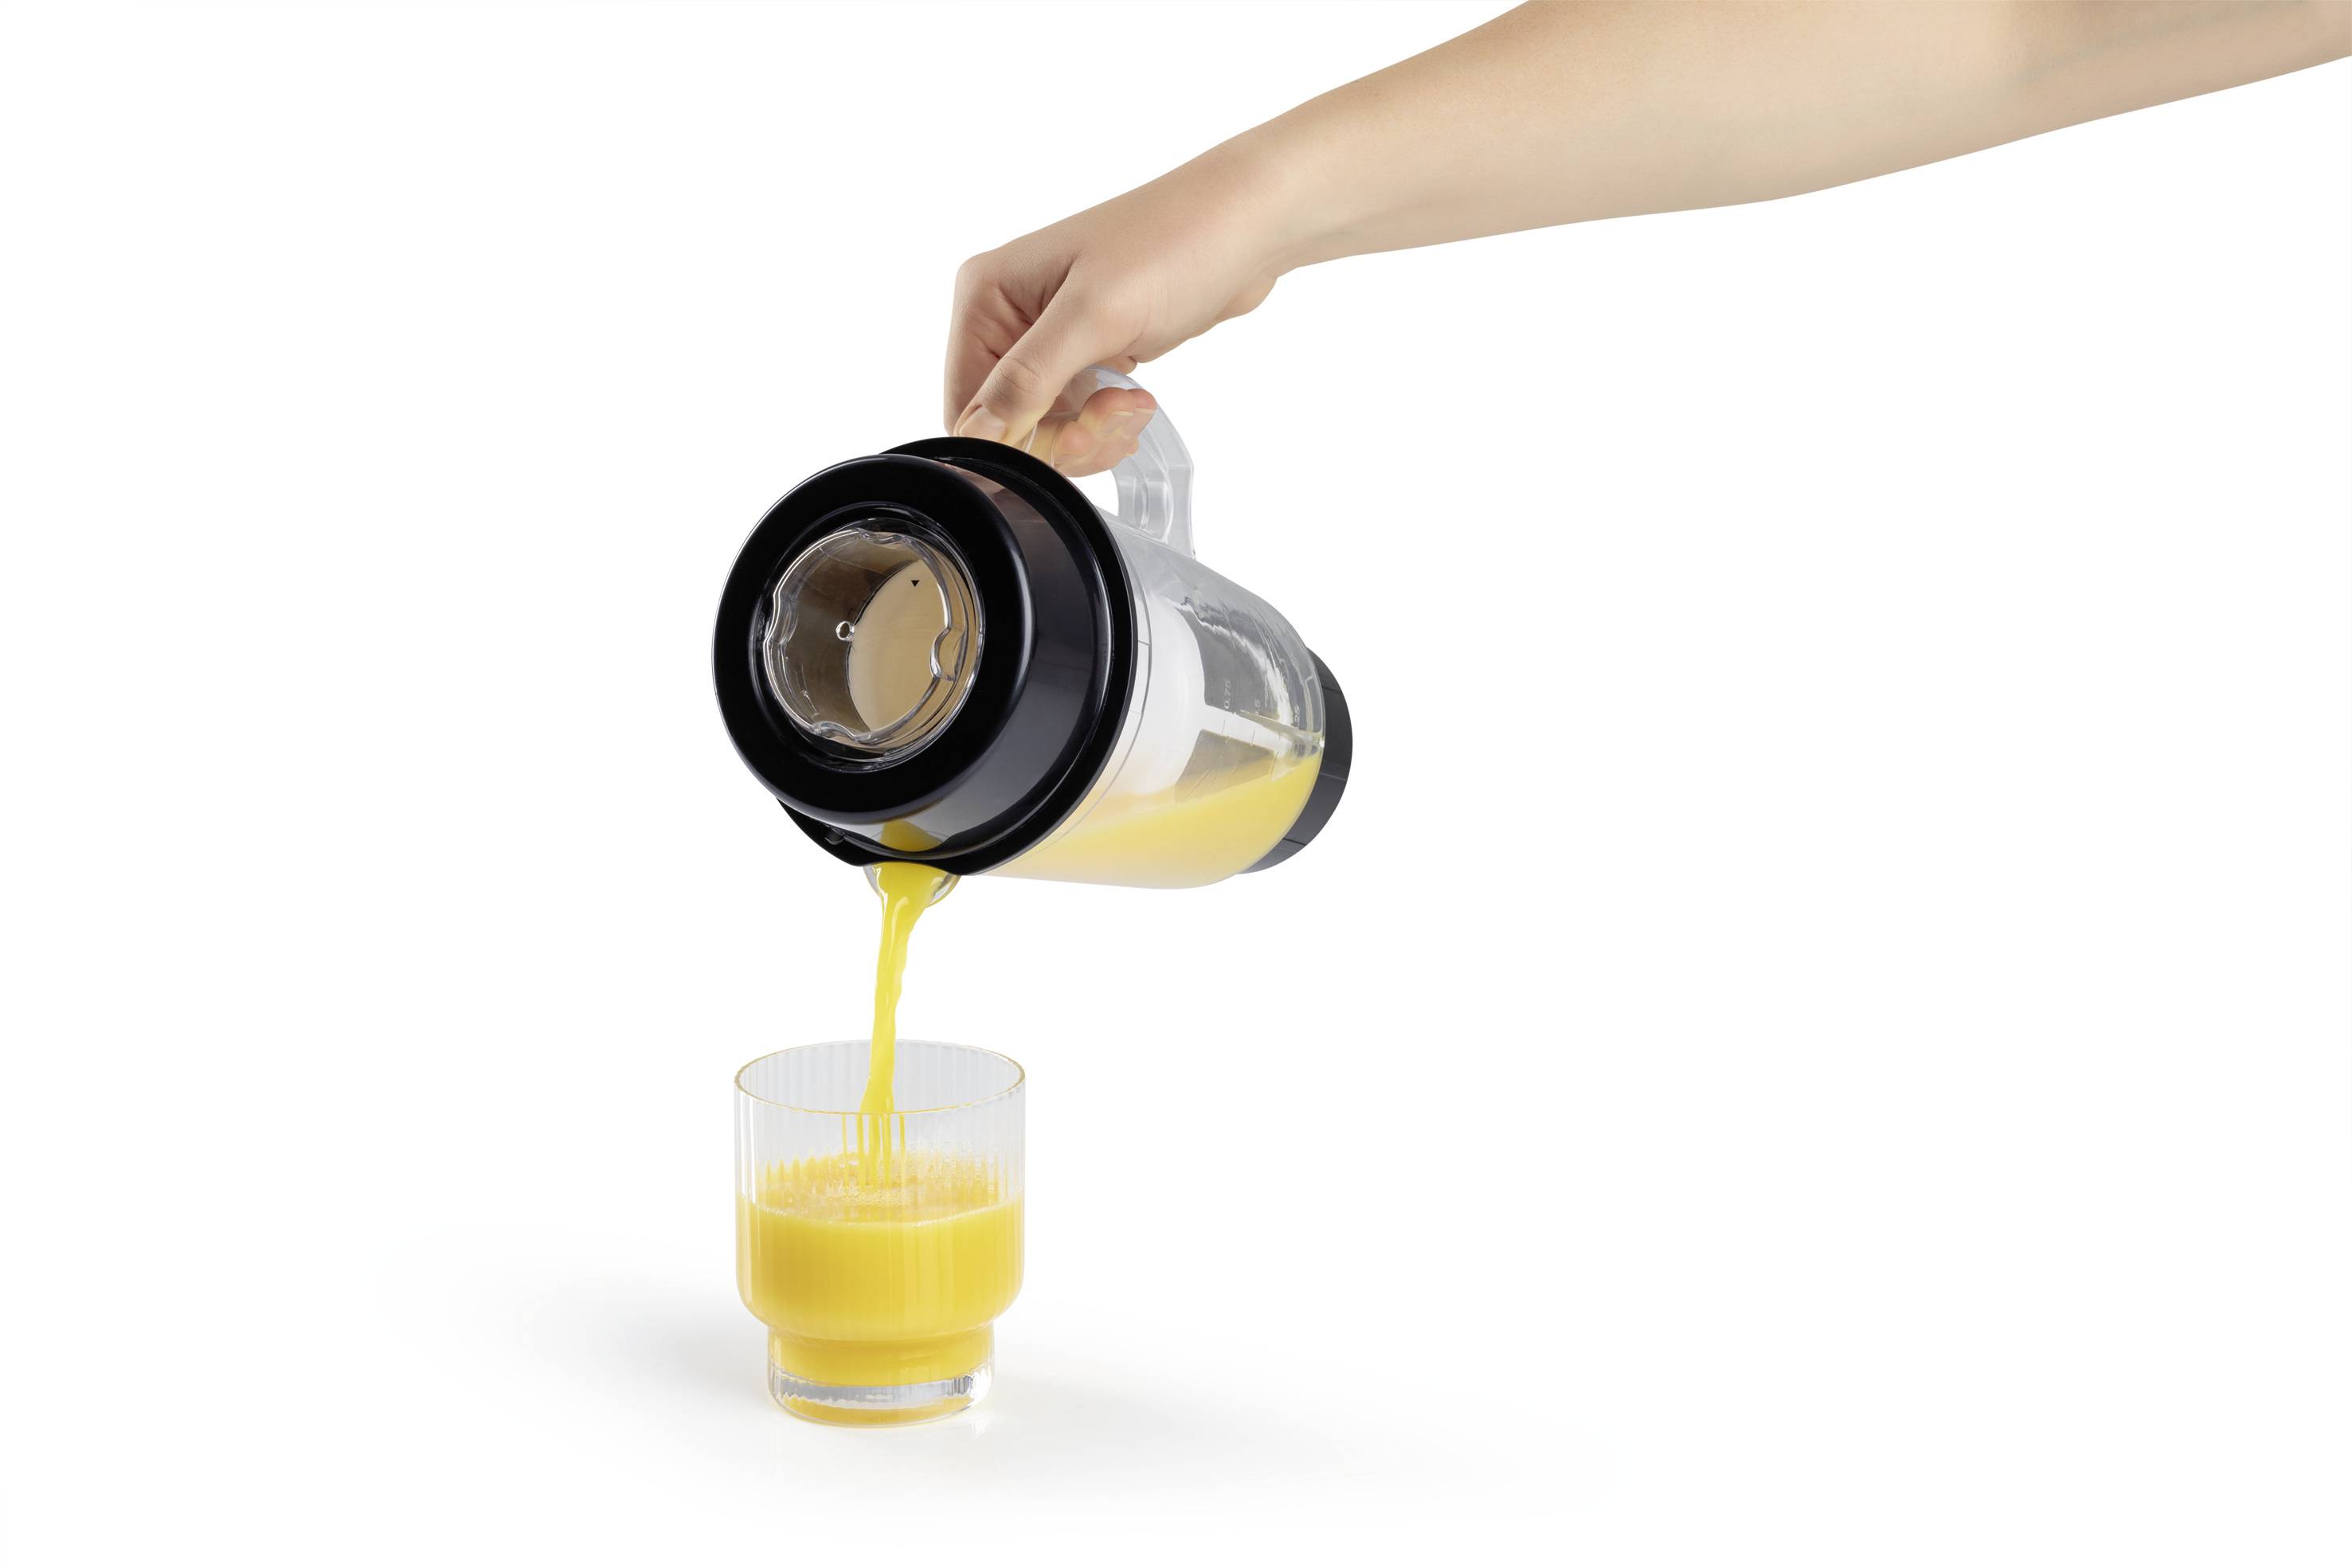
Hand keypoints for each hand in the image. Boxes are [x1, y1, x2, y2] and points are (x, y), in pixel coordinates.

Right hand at [943, 147, 1290, 475]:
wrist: (1246, 226)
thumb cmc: (1175, 244)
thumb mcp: (1095, 314)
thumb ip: (1029, 378)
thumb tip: (978, 433)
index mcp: (986, 294)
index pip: (966, 406)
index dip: (1017, 440)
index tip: (1078, 437)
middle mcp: (1007, 313)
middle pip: (1005, 423)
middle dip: (1062, 437)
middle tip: (1115, 418)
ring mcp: (1047, 334)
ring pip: (1042, 426)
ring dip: (1090, 432)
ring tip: (1134, 405)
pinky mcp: (1085, 349)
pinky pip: (1074, 414)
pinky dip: (1104, 422)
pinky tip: (1137, 401)